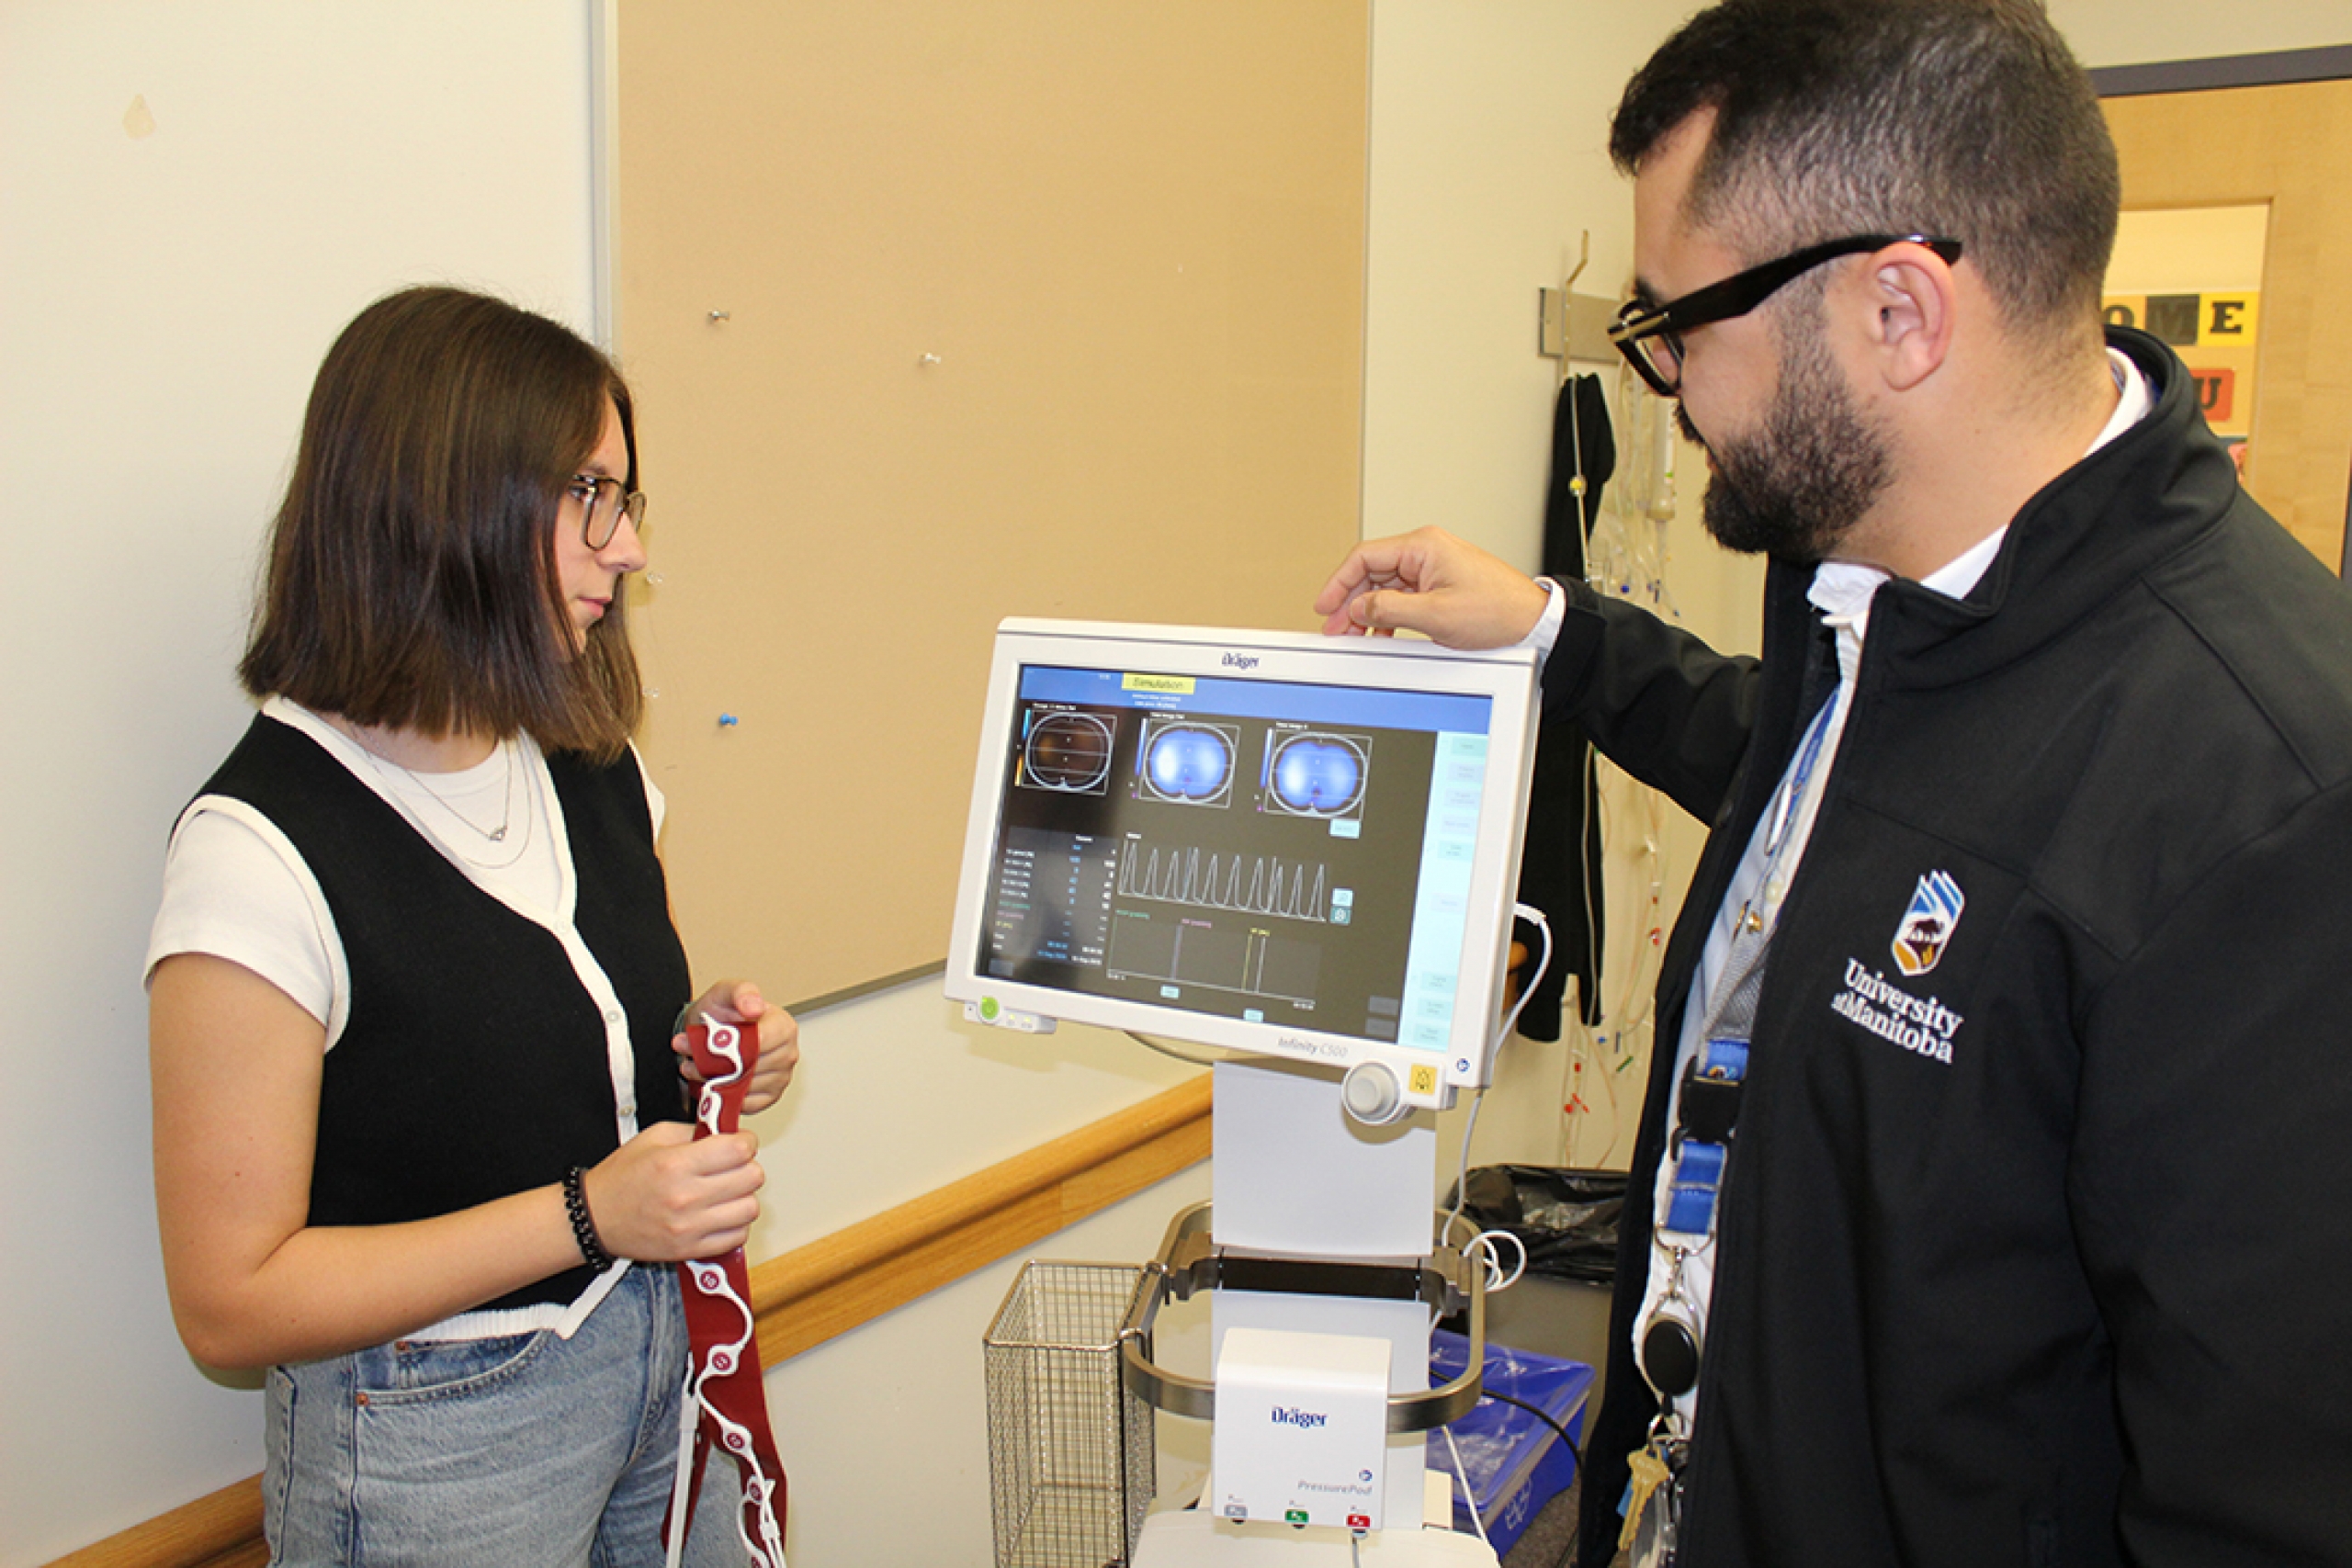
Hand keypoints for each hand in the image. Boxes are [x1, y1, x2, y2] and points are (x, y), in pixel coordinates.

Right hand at [583, 1121, 763, 1261]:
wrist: (595, 1218)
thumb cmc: (621, 1178)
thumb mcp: (654, 1137)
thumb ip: (695, 1131)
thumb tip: (728, 1132)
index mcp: (676, 1164)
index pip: (739, 1150)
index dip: (746, 1142)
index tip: (740, 1143)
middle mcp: (685, 1197)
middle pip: (752, 1178)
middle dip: (747, 1166)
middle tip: (734, 1166)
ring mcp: (689, 1227)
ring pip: (749, 1209)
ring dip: (744, 1197)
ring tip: (728, 1192)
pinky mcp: (689, 1249)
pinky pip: (737, 1237)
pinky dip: (735, 1225)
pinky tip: (721, 1215)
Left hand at [674, 979, 799, 1116]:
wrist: (714, 1031)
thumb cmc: (723, 1013)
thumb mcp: (726, 992)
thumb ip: (740, 992)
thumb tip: (754, 1006)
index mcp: (784, 1026)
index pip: (761, 1043)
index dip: (731, 1045)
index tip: (709, 1042)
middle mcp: (788, 1053)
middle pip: (750, 1068)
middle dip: (716, 1064)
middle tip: (692, 1055)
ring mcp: (781, 1078)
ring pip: (744, 1088)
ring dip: (714, 1080)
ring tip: (697, 1066)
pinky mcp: (769, 1097)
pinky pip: (746, 1104)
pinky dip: (724, 1096)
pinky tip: (713, 1080)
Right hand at [1312, 526, 1549, 648]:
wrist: (1530, 621)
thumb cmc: (1497, 610)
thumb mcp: (1435, 615)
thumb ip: (1389, 609)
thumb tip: (1359, 607)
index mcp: (1423, 546)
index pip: (1364, 556)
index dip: (1339, 582)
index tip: (1325, 604)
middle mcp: (1426, 552)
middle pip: (1372, 572)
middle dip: (1351, 601)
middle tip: (1337, 627)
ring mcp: (1433, 568)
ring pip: (1385, 587)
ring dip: (1368, 610)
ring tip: (1355, 633)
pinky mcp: (1439, 585)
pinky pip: (1402, 597)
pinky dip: (1387, 614)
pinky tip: (1380, 632)